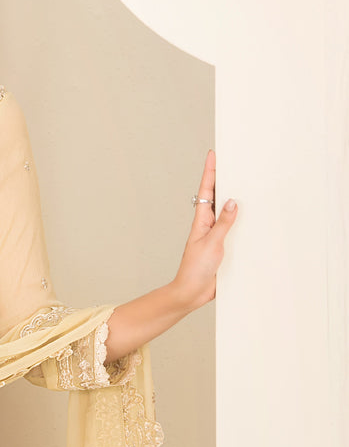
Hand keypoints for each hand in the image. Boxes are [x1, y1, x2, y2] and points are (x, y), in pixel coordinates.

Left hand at [171, 149, 236, 310]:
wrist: (192, 292)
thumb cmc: (195, 268)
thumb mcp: (211, 243)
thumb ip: (223, 223)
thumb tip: (231, 202)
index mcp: (202, 220)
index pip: (206, 191)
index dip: (210, 172)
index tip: (213, 155)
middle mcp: (209, 225)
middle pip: (217, 197)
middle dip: (224, 179)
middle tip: (234, 162)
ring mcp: (217, 235)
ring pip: (228, 212)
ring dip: (235, 199)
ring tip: (246, 182)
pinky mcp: (225, 247)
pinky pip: (236, 229)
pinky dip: (243, 221)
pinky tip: (254, 217)